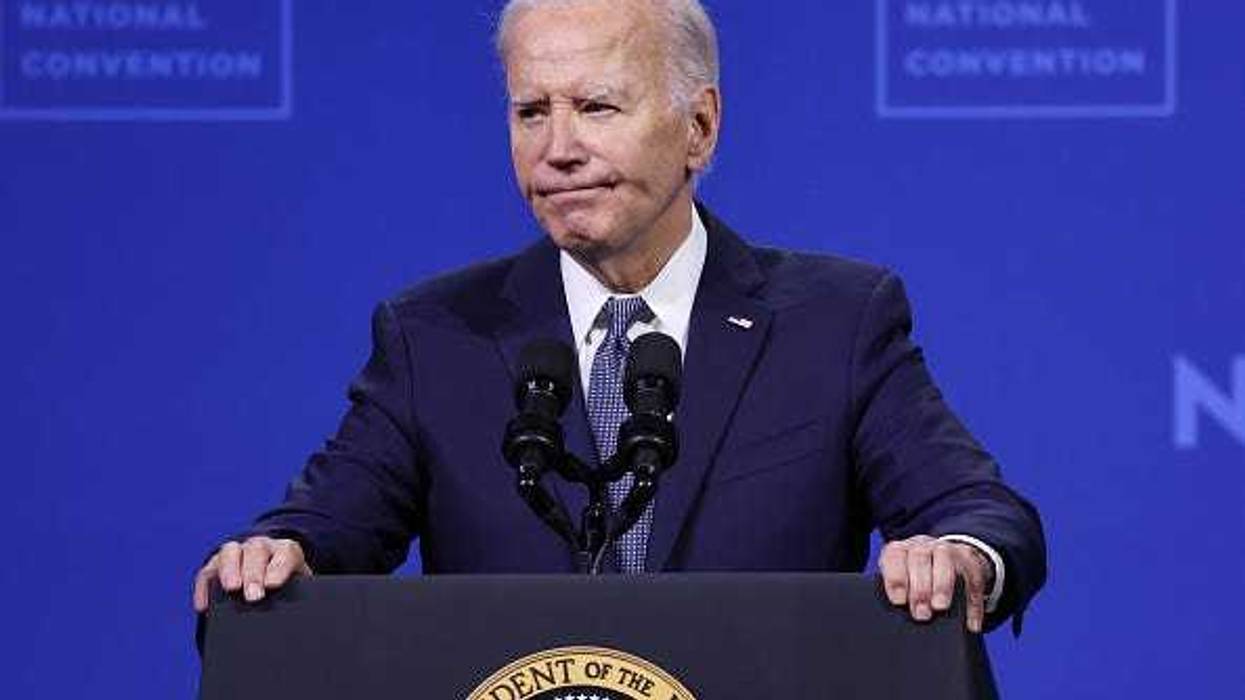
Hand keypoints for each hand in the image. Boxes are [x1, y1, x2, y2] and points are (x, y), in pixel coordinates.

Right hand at [193, 536, 311, 611]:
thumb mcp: (301, 590)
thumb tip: (302, 621)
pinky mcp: (217, 565)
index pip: (285, 552)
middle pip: (256, 550)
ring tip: (232, 589)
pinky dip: (204, 586)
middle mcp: (262, 546)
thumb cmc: (290, 589)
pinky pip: (208, 571)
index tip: (273, 585)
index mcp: (287, 551)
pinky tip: (204, 606)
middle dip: (254, 573)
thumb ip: (301, 598)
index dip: (279, 567)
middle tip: (254, 596)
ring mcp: (238, 552)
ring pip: (230, 552)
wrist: (275, 580)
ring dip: (230, 570)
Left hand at [879, 535, 991, 632]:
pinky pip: (973, 581)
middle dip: (920, 588)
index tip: (898, 601)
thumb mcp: (903, 579)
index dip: (895, 577)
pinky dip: (972, 604)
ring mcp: (949, 551)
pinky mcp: (972, 564)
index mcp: (903, 550)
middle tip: (921, 613)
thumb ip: (898, 590)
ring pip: (945, 560)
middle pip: (919, 557)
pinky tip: (971, 622)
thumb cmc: (917, 577)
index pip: (894, 554)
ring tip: (940, 607)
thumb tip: (899, 612)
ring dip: (942, 585)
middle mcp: (924, 546)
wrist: (952, 561)